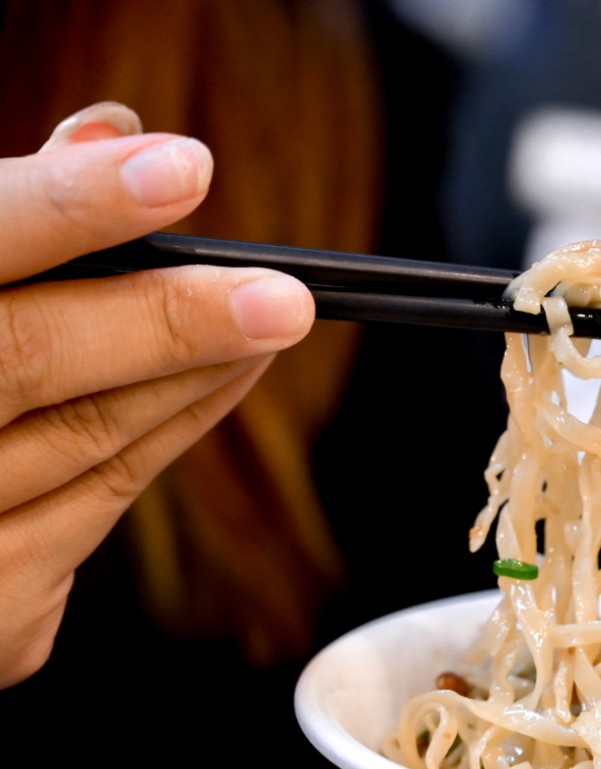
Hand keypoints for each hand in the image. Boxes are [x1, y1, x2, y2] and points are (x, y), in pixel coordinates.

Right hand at [0, 102, 315, 686]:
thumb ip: (2, 219)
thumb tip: (116, 133)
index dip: (67, 206)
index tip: (179, 168)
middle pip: (27, 362)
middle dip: (165, 322)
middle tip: (281, 296)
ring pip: (84, 446)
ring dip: (191, 378)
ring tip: (268, 319)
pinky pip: (91, 512)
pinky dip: (162, 439)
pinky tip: (216, 384)